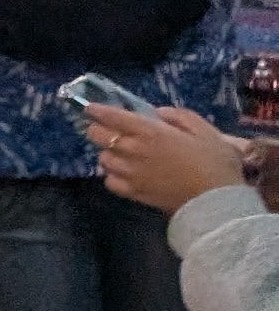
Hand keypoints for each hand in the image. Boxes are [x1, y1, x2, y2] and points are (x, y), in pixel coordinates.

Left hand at [86, 101, 258, 215]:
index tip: (91, 108)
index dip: (98, 110)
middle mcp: (133, 150)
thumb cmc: (215, 163)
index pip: (112, 117)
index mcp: (150, 132)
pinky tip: (124, 174)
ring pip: (102, 158)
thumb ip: (180, 117)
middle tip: (109, 130)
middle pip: (98, 136)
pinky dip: (112, 175)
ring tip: (120, 153)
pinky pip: (109, 181)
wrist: (217, 202)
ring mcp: (130, 173)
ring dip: (108, 153)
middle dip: (99, 130)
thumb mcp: (205, 131)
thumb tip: (158, 113)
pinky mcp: (132, 193)